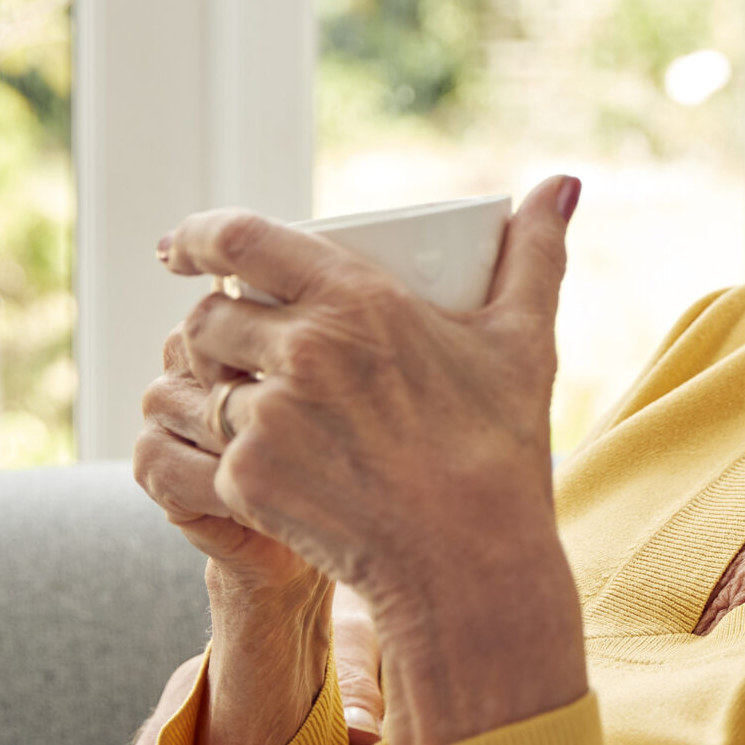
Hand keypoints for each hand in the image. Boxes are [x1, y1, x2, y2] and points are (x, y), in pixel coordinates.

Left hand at [159, 176, 589, 744]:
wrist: (473, 561)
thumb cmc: (501, 444)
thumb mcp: (524, 337)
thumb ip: (536, 251)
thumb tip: (564, 183)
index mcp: (358, 300)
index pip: (240, 239)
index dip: (197, 236)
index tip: (181, 248)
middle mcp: (303, 351)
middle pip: (211, 314)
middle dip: (216, 324)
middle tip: (238, 343)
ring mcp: (268, 419)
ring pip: (194, 384)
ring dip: (204, 390)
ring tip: (231, 405)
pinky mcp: (245, 483)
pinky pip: (185, 451)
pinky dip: (192, 451)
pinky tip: (215, 460)